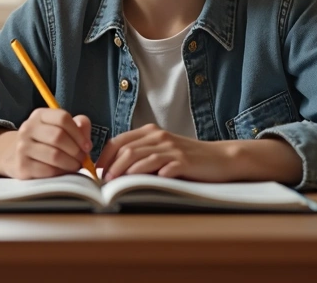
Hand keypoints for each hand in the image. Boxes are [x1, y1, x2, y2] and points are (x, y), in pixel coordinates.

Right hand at [0, 108, 92, 179]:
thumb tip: (85, 137)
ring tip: (75, 166)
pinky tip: (62, 172)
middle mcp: (28, 128)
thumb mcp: (62, 129)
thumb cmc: (47, 142)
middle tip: (82, 159)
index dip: (79, 133)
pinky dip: (60, 173)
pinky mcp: (22, 165)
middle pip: (58, 136)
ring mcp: (22, 147)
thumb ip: (79, 126)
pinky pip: (47, 170)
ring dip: (70, 163)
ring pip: (54, 155)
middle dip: (76, 150)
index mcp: (40, 115)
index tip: (87, 146)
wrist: (18, 157)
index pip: (62, 118)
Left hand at [95, 124, 235, 181]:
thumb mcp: (162, 151)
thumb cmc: (187, 158)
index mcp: (151, 132)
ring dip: (125, 172)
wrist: (219, 158)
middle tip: (105, 182)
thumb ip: (142, 154)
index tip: (97, 171)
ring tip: (117, 185)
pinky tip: (143, 184)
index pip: (119, 141)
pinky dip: (151, 176)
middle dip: (112, 167)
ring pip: (141, 158)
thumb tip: (114, 170)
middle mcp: (159, 137)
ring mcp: (171, 148)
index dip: (105, 156)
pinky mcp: (183, 161)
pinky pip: (162, 167)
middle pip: (127, 150)